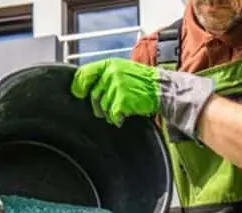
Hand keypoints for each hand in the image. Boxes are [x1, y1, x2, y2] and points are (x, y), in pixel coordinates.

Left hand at [70, 58, 215, 138]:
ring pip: (103, 106)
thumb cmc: (143, 82)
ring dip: (109, 113)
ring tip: (119, 112)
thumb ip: (105, 75)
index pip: (84, 73)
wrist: (162, 89)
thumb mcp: (123, 70)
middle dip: (97, 105)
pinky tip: (123, 117)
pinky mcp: (122, 100)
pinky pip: (113, 114)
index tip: (79, 93)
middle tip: (103, 110)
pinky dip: (117, 119)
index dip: (79, 85)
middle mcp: (111, 73)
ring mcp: (117, 86)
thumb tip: (84, 85)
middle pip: (93, 94)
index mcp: (110, 64)